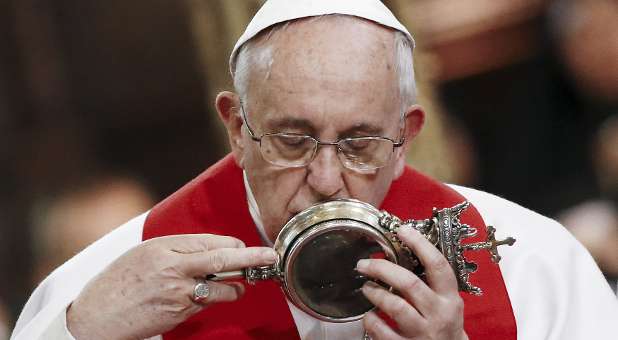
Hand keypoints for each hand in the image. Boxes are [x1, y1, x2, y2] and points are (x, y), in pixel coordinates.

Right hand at [67, 234, 276, 339]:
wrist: (96, 317)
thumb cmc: (117, 283)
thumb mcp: (144, 254)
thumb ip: (177, 250)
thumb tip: (210, 248)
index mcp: (163, 248)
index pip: (209, 241)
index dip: (232, 244)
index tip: (244, 245)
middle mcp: (172, 268)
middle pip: (221, 258)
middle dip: (250, 255)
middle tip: (270, 255)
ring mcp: (177, 293)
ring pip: (221, 286)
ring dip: (236, 286)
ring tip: (240, 285)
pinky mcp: (179, 313)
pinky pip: (206, 303)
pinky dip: (214, 299)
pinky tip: (211, 297)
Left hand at [356, 228, 467, 339]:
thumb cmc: (444, 325)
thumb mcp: (446, 302)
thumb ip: (430, 283)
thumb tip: (402, 252)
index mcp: (450, 298)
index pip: (438, 264)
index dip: (420, 244)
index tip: (402, 230)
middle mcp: (439, 314)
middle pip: (409, 284)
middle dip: (383, 269)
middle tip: (365, 264)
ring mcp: (424, 332)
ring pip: (396, 307)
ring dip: (376, 293)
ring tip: (366, 287)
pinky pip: (383, 333)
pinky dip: (372, 321)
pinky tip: (368, 315)